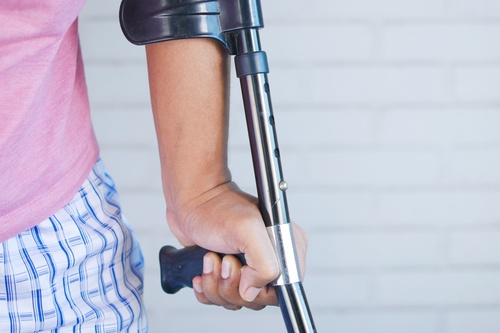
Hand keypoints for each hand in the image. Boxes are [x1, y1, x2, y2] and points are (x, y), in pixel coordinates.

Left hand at [166, 181, 307, 309]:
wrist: (191, 202)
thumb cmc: (218, 209)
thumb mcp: (247, 230)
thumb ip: (263, 265)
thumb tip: (251, 293)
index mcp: (286, 248)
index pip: (283, 290)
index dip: (259, 288)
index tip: (240, 268)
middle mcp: (271, 260)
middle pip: (258, 299)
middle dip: (232, 286)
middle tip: (224, 259)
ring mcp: (250, 268)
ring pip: (238, 301)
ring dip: (216, 285)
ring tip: (211, 258)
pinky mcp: (229, 273)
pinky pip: (221, 299)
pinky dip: (207, 290)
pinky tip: (202, 271)